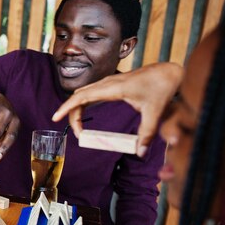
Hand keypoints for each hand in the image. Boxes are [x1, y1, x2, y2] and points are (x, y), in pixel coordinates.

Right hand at [52, 62, 182, 156]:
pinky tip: (84, 113)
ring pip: (83, 93)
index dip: (67, 107)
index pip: (81, 96)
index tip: (56, 118)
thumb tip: (140, 153)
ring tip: (79, 128)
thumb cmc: (161, 86)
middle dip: (71, 114)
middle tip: (77, 134)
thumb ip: (147, 133)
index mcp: (113, 88)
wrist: (168, 72)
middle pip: (79, 96)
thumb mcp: (155, 112)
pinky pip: (90, 93)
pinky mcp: (111, 84)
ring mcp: (108, 82)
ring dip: (76, 109)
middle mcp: (107, 83)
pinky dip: (83, 104)